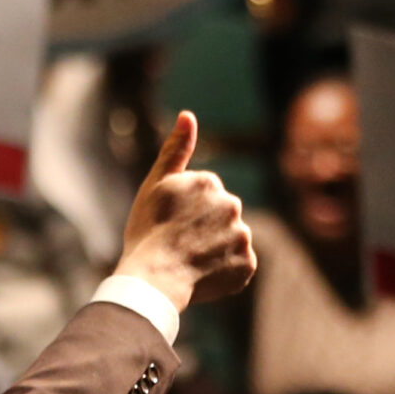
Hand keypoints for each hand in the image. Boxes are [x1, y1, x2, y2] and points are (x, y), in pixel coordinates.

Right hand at [113, 112, 254, 310]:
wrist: (153, 278)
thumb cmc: (147, 231)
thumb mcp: (155, 184)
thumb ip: (175, 149)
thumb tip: (188, 115)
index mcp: (209, 182)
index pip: (202, 194)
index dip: (184, 211)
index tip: (169, 223)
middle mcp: (232, 204)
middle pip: (219, 215)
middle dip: (204, 227)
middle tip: (178, 243)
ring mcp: (242, 236)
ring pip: (229, 240)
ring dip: (214, 249)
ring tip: (189, 261)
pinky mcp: (247, 265)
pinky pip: (238, 266)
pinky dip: (224, 272)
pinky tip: (202, 275)